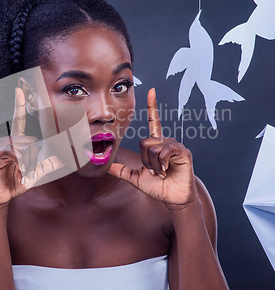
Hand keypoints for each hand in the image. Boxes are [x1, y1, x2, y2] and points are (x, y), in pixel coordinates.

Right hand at [0, 84, 63, 206]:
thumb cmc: (13, 184)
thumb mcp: (34, 175)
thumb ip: (46, 166)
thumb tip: (60, 160)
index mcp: (15, 143)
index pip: (18, 120)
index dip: (19, 106)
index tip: (19, 90)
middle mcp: (6, 142)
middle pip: (31, 141)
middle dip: (33, 159)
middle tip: (25, 171)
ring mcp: (0, 148)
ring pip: (24, 147)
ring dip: (27, 163)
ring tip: (19, 172)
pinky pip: (14, 152)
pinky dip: (20, 162)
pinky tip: (16, 168)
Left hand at [108, 88, 197, 206]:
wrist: (172, 198)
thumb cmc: (158, 187)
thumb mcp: (136, 178)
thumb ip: (122, 171)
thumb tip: (107, 167)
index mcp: (156, 145)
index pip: (154, 121)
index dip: (152, 106)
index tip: (151, 91)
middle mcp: (165, 142)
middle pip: (145, 142)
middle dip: (145, 160)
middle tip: (154, 171)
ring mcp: (175, 146)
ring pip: (153, 147)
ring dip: (153, 164)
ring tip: (162, 172)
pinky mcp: (183, 152)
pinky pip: (165, 150)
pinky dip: (162, 163)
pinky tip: (167, 170)